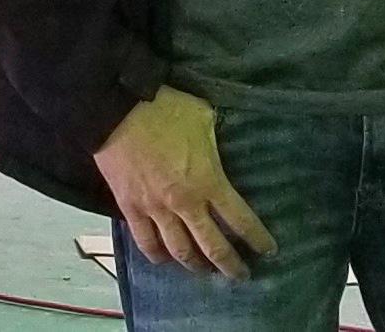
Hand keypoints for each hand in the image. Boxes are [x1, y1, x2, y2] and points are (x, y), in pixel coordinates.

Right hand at [95, 87, 274, 280]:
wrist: (116, 109)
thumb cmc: (164, 109)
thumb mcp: (202, 115)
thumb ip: (215, 134)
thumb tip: (222, 135)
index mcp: (209, 181)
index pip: (241, 220)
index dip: (257, 239)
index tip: (268, 251)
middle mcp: (186, 203)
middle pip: (213, 246)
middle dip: (231, 265)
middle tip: (241, 275)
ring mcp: (156, 209)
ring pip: (180, 251)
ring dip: (195, 265)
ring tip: (204, 270)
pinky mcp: (131, 208)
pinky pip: (145, 242)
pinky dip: (157, 255)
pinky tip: (165, 259)